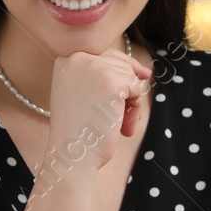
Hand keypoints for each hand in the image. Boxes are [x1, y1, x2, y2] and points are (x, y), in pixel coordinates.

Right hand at [45, 48, 152, 169]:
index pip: (104, 55)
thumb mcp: (82, 94)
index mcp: (66, 59)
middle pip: (120, 64)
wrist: (71, 155)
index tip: (122, 97)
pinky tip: (123, 125)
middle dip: (125, 91)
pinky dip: (135, 108)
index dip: (119, 75)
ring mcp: (95, 67)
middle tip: (119, 119)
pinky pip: (137, 87)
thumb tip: (143, 70)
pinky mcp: (113, 80)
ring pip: (130, 76)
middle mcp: (78, 57)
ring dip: (131, 102)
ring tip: (120, 125)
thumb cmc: (78, 131)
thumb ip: (102, 76)